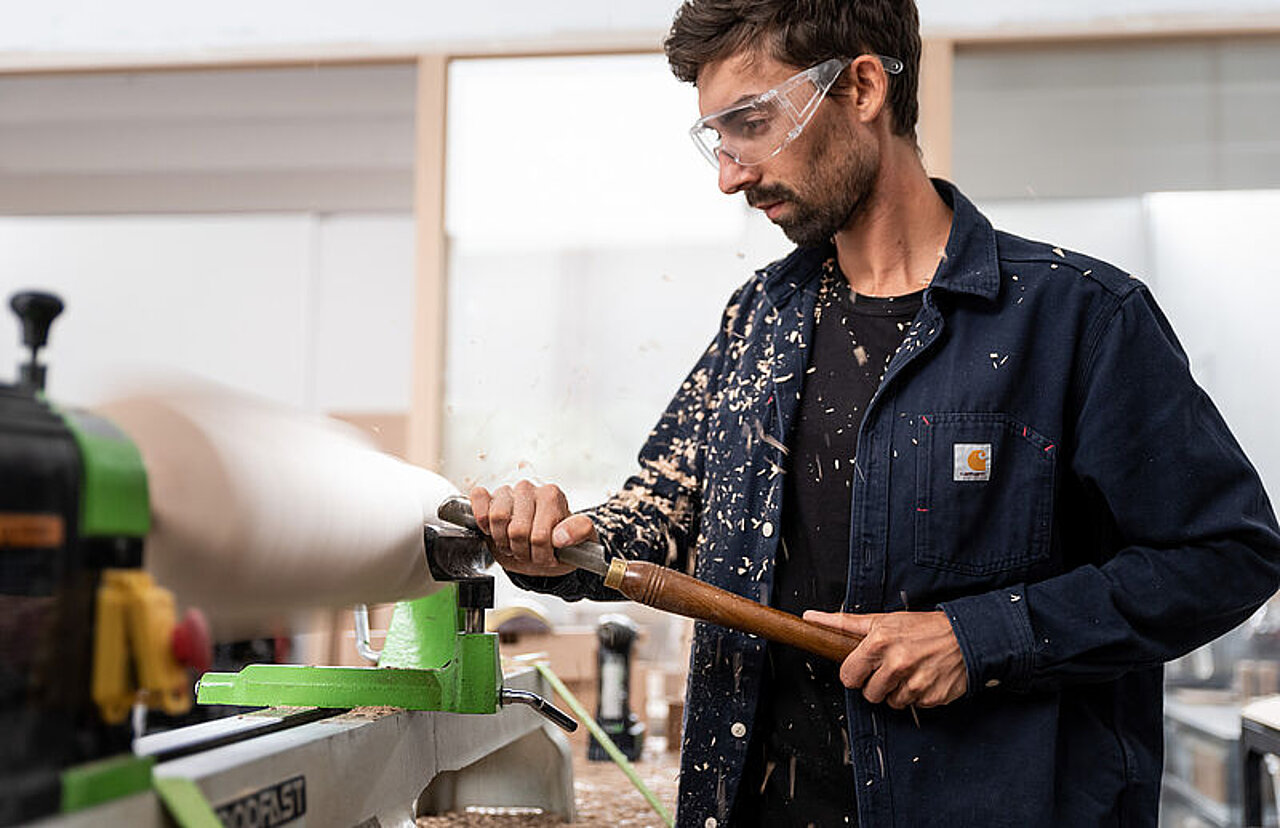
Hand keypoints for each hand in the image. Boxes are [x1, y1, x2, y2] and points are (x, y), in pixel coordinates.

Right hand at [469, 481, 597, 577]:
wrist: (546, 545)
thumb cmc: (562, 541)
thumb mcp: (581, 540)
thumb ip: (579, 532)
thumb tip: (559, 536)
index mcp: (552, 496)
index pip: (539, 535)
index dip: (540, 554)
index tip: (547, 557)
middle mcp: (529, 489)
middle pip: (516, 531)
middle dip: (522, 551)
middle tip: (530, 552)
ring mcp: (507, 492)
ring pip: (496, 519)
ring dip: (503, 542)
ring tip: (514, 544)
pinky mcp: (490, 497)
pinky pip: (478, 498)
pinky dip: (482, 520)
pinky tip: (493, 530)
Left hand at [803, 610, 968, 709]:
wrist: (965, 635)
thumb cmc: (920, 627)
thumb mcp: (882, 620)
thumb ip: (843, 623)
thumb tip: (810, 617)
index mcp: (879, 643)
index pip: (848, 677)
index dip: (855, 673)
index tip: (865, 667)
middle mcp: (897, 663)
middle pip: (869, 694)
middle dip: (876, 684)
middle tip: (890, 668)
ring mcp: (916, 683)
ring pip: (891, 702)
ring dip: (897, 691)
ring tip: (909, 671)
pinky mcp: (932, 697)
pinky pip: (913, 706)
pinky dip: (916, 695)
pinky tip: (924, 677)